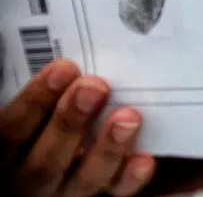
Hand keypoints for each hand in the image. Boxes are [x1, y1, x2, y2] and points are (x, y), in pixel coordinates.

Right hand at [0, 59, 154, 195]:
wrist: (66, 157)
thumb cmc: (46, 120)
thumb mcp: (34, 113)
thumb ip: (46, 95)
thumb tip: (65, 62)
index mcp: (8, 155)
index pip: (12, 131)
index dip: (35, 100)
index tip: (64, 68)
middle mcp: (31, 181)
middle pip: (45, 161)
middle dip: (71, 121)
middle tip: (96, 87)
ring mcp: (67, 192)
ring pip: (84, 180)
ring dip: (107, 148)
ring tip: (129, 117)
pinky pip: (116, 194)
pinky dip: (130, 178)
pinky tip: (145, 159)